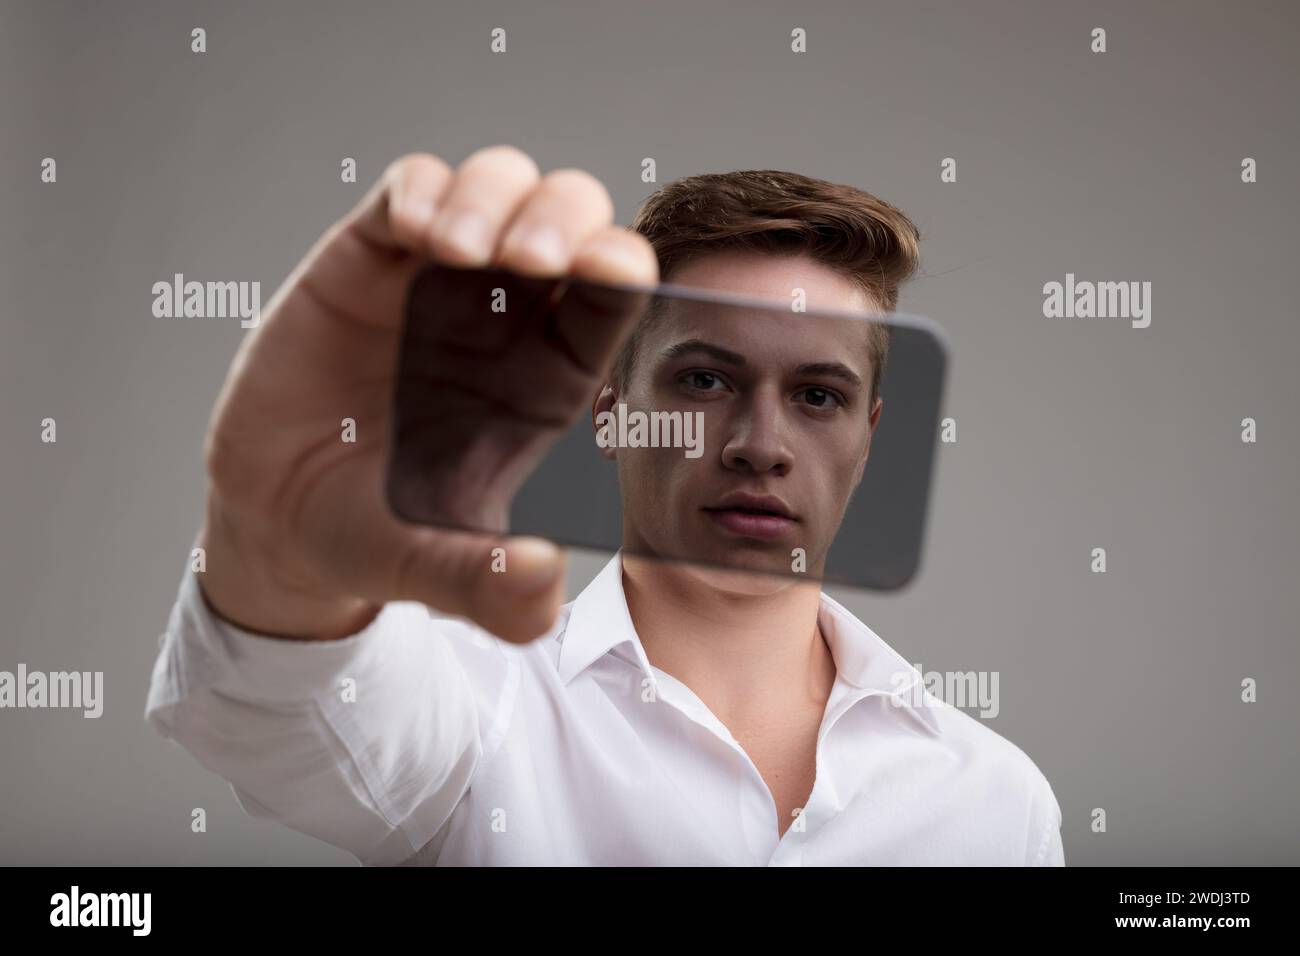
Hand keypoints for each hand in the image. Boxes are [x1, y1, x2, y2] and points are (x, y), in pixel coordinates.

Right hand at [196, 146, 657, 641]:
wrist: (277, 516)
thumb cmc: (375, 533)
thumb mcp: (433, 570)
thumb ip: (490, 588)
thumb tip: (541, 582)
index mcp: (550, 373)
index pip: (613, 296)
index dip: (624, 267)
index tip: (613, 270)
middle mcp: (507, 315)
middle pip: (573, 215)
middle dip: (567, 217)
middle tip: (532, 261)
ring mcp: (439, 276)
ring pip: (502, 182)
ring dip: (493, 196)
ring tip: (460, 249)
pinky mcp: (370, 255)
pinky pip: (413, 185)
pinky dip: (423, 191)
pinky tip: (413, 232)